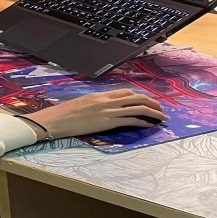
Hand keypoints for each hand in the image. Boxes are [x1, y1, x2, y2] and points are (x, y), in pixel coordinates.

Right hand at [20, 89, 169, 140]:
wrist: (56, 120)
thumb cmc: (64, 114)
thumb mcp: (81, 104)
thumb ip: (94, 104)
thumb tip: (101, 109)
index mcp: (99, 95)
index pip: (124, 93)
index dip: (138, 96)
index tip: (146, 101)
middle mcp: (106, 100)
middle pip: (135, 97)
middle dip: (151, 102)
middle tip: (160, 108)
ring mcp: (108, 111)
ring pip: (138, 108)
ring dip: (153, 112)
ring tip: (162, 117)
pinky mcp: (108, 122)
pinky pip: (131, 120)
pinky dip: (143, 121)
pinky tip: (149, 124)